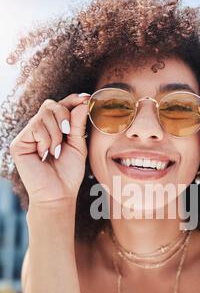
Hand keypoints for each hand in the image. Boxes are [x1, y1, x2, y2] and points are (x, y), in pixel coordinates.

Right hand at [9, 93, 90, 207]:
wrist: (58, 194)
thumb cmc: (69, 173)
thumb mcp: (78, 146)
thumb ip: (78, 124)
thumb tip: (83, 102)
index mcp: (54, 128)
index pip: (61, 105)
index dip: (73, 99)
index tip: (87, 98)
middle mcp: (39, 129)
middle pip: (51, 105)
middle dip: (64, 117)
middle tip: (69, 134)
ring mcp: (28, 135)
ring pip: (44, 115)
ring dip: (56, 134)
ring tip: (56, 152)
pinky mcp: (19, 143)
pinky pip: (36, 126)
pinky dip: (46, 140)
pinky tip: (45, 154)